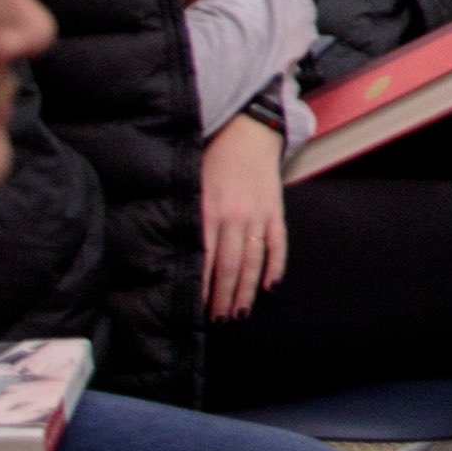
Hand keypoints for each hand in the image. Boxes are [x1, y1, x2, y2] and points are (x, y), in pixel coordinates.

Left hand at [197, 118, 288, 321]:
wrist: (247, 130)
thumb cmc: (212, 158)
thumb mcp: (192, 185)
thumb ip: (187, 216)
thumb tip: (174, 251)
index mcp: (208, 212)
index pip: (205, 260)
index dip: (202, 287)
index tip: (197, 310)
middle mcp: (234, 217)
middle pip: (230, 266)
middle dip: (224, 296)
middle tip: (220, 320)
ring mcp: (258, 215)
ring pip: (253, 261)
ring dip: (247, 289)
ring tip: (240, 312)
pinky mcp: (276, 210)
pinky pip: (277, 244)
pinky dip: (275, 265)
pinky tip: (270, 285)